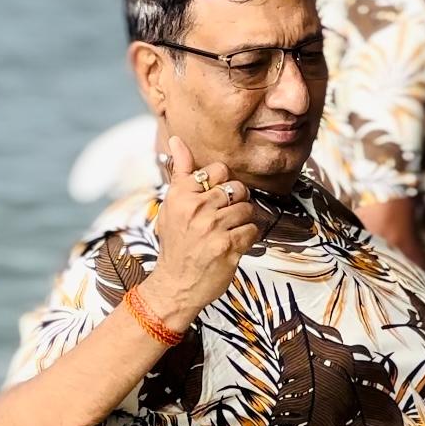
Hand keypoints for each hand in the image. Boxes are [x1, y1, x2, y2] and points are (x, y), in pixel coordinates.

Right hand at [143, 136, 261, 331]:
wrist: (175, 285)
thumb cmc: (176, 243)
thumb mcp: (171, 205)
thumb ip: (179, 172)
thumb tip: (177, 140)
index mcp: (181, 194)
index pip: (219, 170)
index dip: (222, 184)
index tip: (213, 200)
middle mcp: (196, 208)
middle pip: (237, 188)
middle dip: (235, 203)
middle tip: (222, 220)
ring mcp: (212, 227)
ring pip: (247, 208)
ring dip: (242, 222)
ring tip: (227, 233)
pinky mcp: (228, 246)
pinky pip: (253, 230)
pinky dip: (248, 238)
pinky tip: (233, 245)